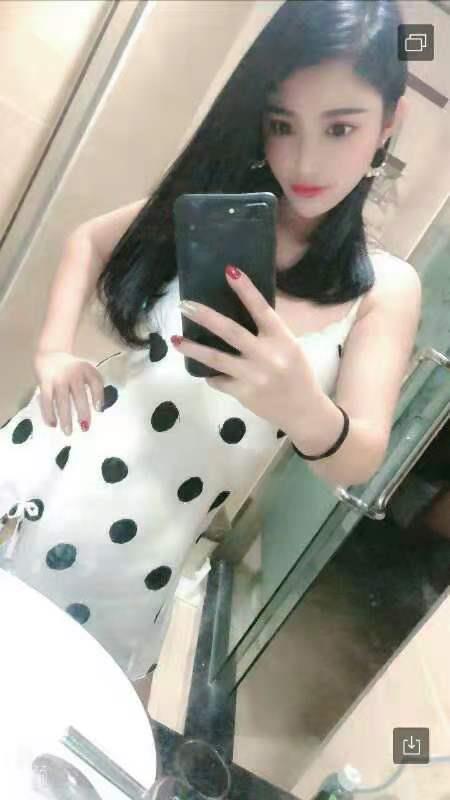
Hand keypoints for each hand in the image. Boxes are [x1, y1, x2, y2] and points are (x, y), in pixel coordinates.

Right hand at [33, 351, 104, 434]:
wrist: (51, 354)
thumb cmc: (73, 369)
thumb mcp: (86, 371)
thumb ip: (93, 386)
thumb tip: (97, 409)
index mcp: (86, 370)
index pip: (95, 382)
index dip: (98, 396)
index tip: (98, 410)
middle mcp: (73, 373)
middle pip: (79, 395)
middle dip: (82, 412)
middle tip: (84, 427)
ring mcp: (58, 379)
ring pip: (62, 401)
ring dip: (65, 418)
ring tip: (68, 432)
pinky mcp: (44, 383)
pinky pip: (47, 401)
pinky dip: (49, 414)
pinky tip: (52, 424)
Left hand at [172, 265, 319, 429]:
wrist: (303, 411)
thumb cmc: (297, 373)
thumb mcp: (290, 347)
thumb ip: (267, 333)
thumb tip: (237, 311)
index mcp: (282, 339)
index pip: (262, 309)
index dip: (246, 290)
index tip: (229, 271)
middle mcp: (267, 356)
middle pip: (231, 331)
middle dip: (205, 316)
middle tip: (184, 305)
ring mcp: (253, 376)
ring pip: (216, 359)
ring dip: (193, 348)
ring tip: (175, 340)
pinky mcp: (243, 394)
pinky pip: (218, 380)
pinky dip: (210, 374)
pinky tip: (204, 370)